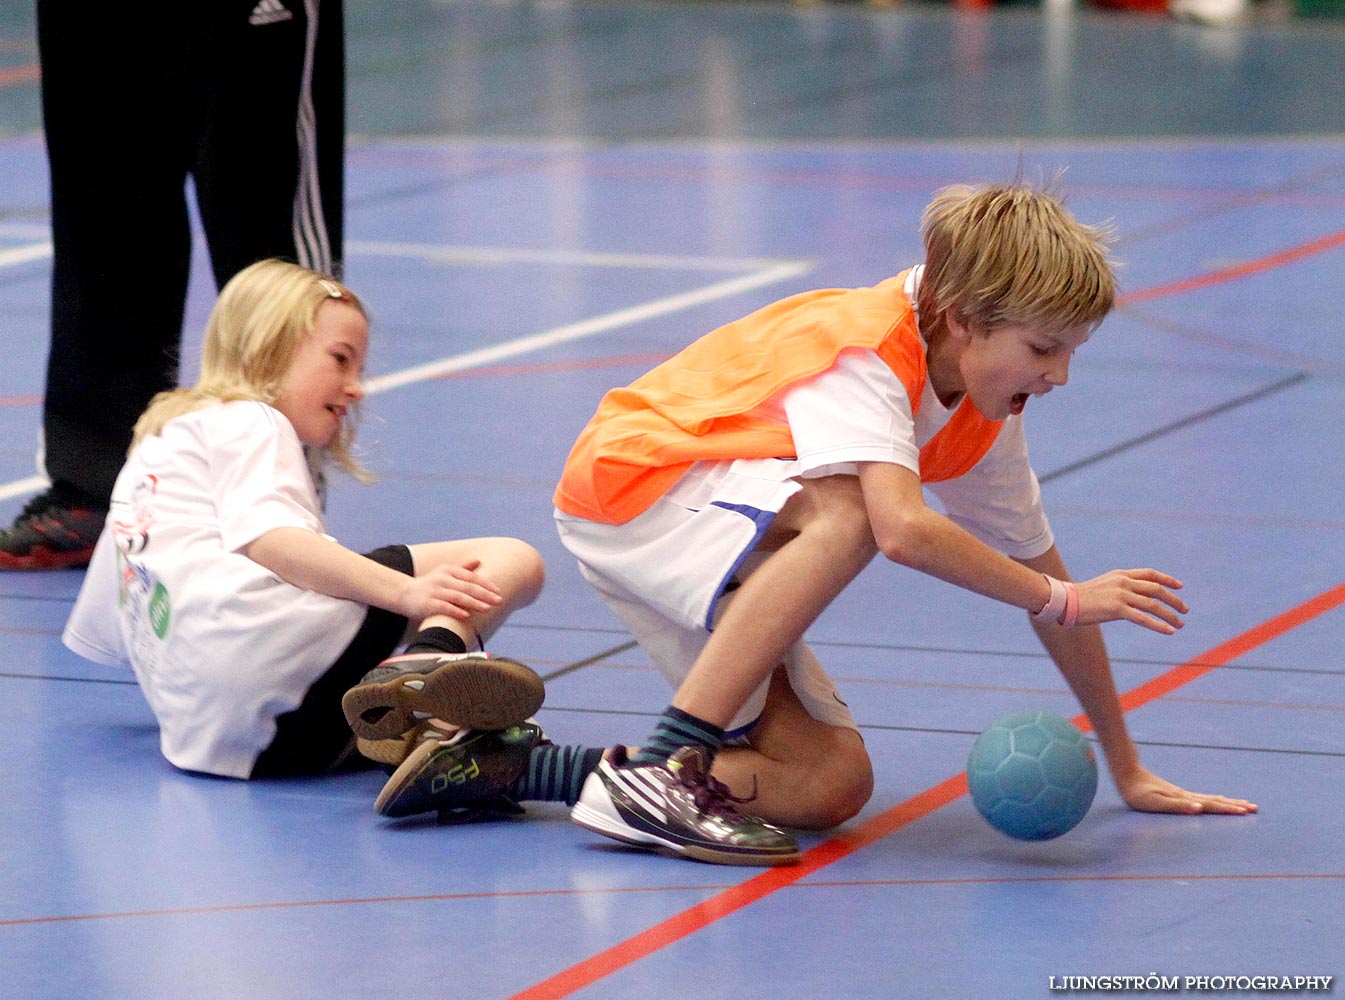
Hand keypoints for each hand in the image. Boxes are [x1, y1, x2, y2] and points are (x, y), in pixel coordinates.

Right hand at [397, 558, 502, 620]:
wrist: (403, 593)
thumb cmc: (429, 585)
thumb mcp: (445, 573)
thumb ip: (463, 568)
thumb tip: (479, 561)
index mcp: (448, 570)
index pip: (471, 576)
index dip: (486, 584)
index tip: (498, 591)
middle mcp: (442, 579)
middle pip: (467, 586)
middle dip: (484, 594)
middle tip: (499, 601)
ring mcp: (434, 591)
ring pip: (458, 597)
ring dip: (474, 603)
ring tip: (487, 608)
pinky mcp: (427, 604)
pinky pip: (444, 607)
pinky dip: (455, 611)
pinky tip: (466, 615)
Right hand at [1074, 569, 1188, 634]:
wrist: (1064, 601)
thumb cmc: (1081, 597)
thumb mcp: (1104, 586)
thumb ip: (1120, 588)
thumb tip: (1134, 598)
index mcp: (1120, 574)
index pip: (1150, 574)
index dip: (1167, 579)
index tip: (1179, 586)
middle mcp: (1123, 582)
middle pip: (1156, 589)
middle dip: (1174, 600)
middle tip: (1185, 609)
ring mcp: (1120, 595)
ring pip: (1153, 605)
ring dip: (1170, 615)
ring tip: (1181, 624)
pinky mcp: (1116, 609)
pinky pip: (1143, 618)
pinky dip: (1159, 625)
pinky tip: (1169, 631)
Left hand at [1117, 766, 1256, 814]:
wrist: (1126, 773)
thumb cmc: (1137, 793)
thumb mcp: (1155, 803)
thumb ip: (1177, 806)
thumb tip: (1199, 808)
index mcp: (1184, 799)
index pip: (1211, 805)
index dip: (1228, 809)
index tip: (1246, 811)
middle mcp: (1186, 796)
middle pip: (1215, 801)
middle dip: (1235, 806)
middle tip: (1254, 808)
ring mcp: (1182, 793)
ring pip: (1210, 798)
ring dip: (1227, 802)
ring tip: (1242, 804)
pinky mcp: (1175, 793)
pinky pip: (1201, 797)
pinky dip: (1213, 799)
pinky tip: (1214, 799)